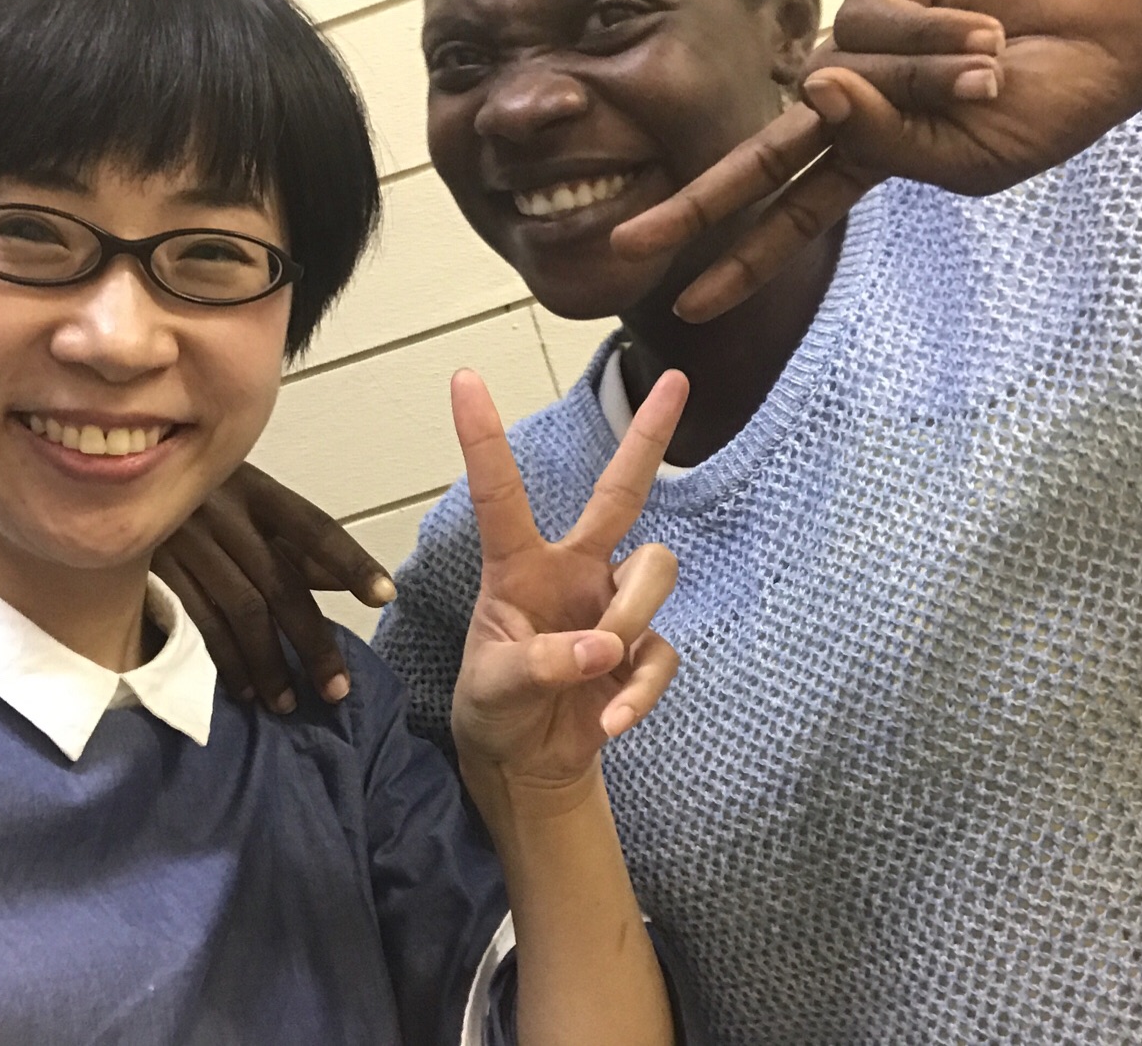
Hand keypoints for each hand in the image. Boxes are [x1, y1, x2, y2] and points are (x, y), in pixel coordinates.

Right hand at [152, 463, 394, 711]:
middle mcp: (225, 513)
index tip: (385, 596)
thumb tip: (343, 582)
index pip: (315, 529)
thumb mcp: (249, 502)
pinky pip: (197, 622)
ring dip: (269, 663)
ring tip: (289, 703)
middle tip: (337, 689)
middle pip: (280, 583)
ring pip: (241, 611)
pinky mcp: (154, 569)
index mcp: (258, 491)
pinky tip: (244, 689)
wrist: (113, 473)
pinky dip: (224, 660)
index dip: (350, 562)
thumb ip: (295, 543)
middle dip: (313, 641)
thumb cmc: (203, 496)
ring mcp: (187, 541)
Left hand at [448, 367, 687, 802]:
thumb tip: (606, 647)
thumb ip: (541, 664)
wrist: (525, 763)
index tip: (463, 378)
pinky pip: (662, 652)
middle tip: (678, 380)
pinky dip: (639, 690)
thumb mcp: (494, 687)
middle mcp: (574, 571)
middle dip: (648, 438)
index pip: (501, 493)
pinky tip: (610, 721)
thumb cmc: (495, 706)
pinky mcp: (641, 652)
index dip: (482, 438)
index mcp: (519, 566)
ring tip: (598, 667)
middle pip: (622, 493)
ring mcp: (614, 607)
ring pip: (655, 569)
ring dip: (632, 615)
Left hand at [612, 0, 1141, 320]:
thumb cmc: (1054, 101)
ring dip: (932, 83)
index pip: (794, 215)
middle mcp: (855, 101)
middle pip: (761, 158)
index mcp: (876, 157)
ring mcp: (864, 41)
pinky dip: (938, 33)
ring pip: (852, 79)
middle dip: (696, 206)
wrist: (1120, 23)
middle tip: (628, 246)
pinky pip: (878, 22)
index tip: (687, 306)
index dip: (745, 260)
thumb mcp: (965, 160)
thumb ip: (887, 144)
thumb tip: (817, 87)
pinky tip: (987, 25)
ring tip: (999, 67)